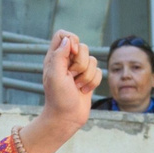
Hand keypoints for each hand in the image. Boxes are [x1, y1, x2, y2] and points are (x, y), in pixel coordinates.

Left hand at [23, 29, 100, 152]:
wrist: (66, 118)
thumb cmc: (58, 98)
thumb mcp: (54, 75)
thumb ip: (59, 55)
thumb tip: (68, 40)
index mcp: (54, 57)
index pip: (62, 35)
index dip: (71, 40)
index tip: (72, 53)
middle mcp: (66, 61)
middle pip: (81, 46)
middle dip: (80, 63)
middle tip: (71, 76)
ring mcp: (78, 70)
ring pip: (92, 60)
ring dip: (86, 76)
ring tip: (76, 86)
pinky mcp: (88, 78)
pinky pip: (99, 72)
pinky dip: (92, 82)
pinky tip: (83, 91)